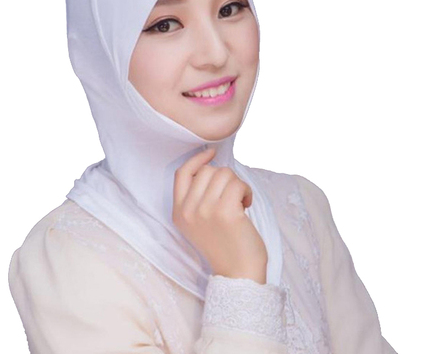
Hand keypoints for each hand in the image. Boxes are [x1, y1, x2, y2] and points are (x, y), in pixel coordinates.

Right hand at [172, 147, 267, 282]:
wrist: (238, 273)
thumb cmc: (224, 244)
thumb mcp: (198, 222)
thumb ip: (196, 197)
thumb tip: (210, 165)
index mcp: (178, 212)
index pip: (181, 173)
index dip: (197, 159)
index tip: (212, 152)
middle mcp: (188, 210)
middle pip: (207, 170)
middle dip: (224, 178)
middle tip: (232, 196)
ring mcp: (205, 210)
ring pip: (224, 173)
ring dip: (237, 184)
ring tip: (240, 201)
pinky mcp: (225, 212)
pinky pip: (238, 183)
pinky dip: (246, 190)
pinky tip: (247, 204)